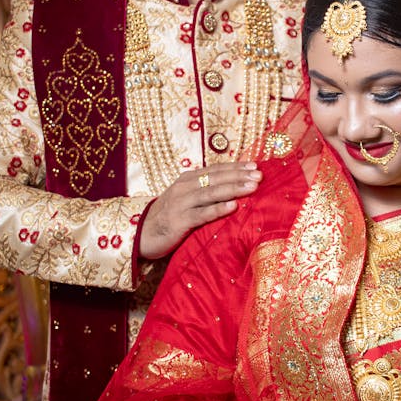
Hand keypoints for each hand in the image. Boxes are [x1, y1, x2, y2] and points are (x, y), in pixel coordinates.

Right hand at [140, 163, 261, 259]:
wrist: (140, 234)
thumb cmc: (168, 217)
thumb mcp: (185, 200)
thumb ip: (204, 193)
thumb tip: (232, 189)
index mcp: (187, 180)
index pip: (215, 170)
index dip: (235, 167)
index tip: (255, 166)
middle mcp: (184, 187)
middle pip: (216, 178)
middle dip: (239, 176)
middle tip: (259, 175)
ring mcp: (180, 203)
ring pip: (211, 193)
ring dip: (233, 189)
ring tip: (252, 187)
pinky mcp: (178, 221)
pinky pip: (202, 214)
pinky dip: (218, 209)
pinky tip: (233, 206)